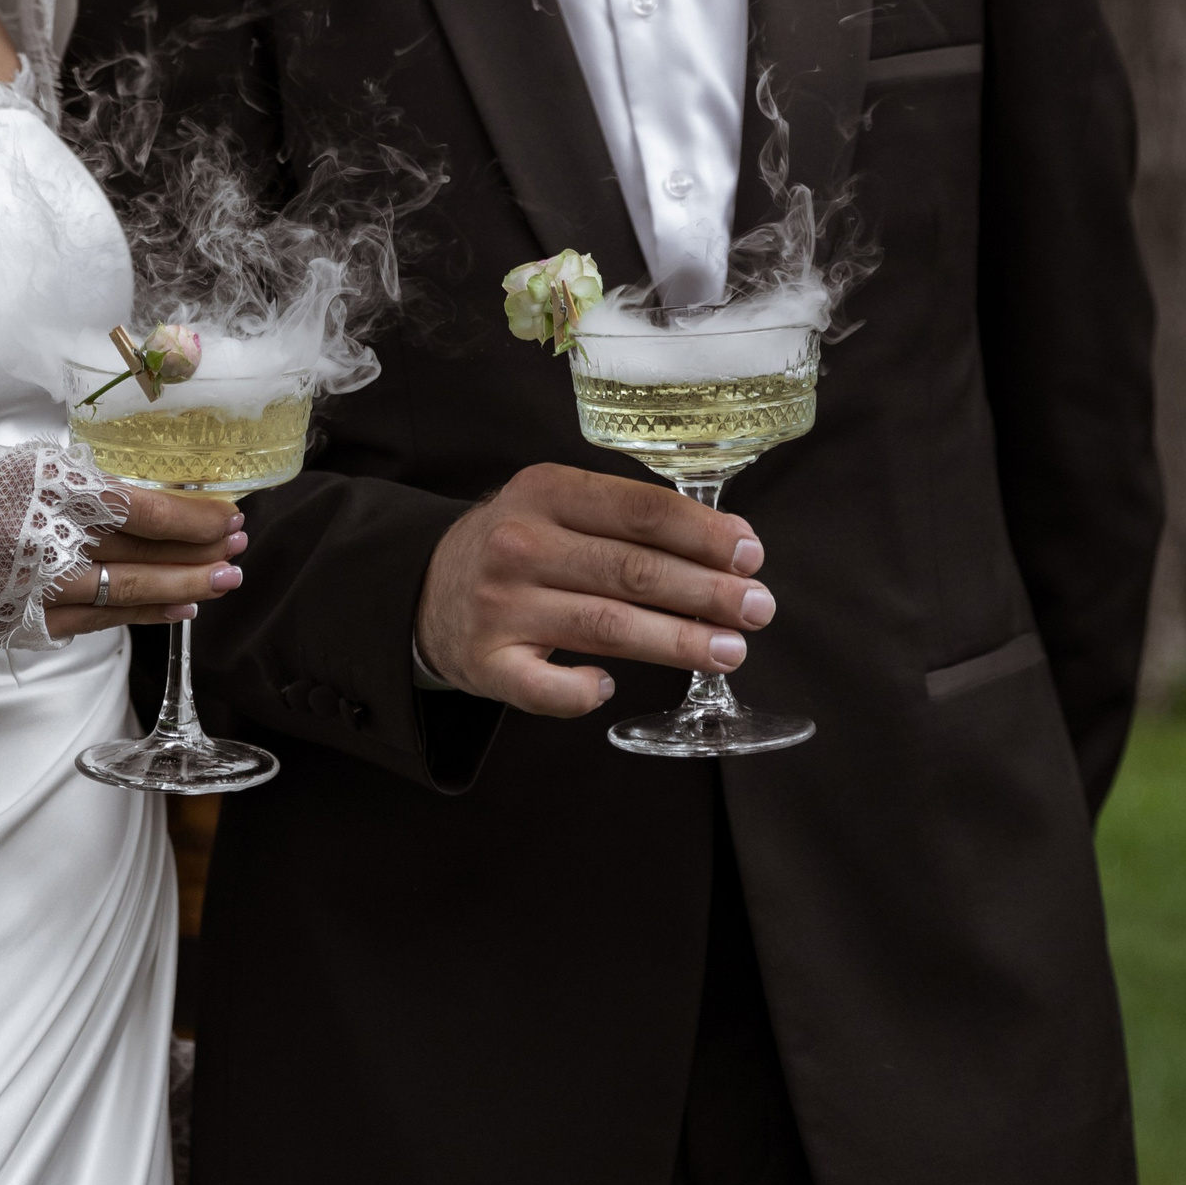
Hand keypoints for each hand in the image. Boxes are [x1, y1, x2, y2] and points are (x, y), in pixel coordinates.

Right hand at [46, 487, 245, 638]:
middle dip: (199, 552)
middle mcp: (55, 540)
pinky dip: (146, 614)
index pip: (148, 513)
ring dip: (183, 586)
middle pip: (146, 552)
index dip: (196, 519)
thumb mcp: (38, 463)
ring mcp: (43, 585)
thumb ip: (93, 480)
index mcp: (59, 491)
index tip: (227, 518)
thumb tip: (159, 496)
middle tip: (235, 548)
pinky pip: (101, 620)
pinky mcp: (31, 618)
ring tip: (223, 581)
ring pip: (130, 590)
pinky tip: (181, 609)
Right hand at [414, 464, 772, 716]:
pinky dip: (584, 692)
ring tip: (730, 650)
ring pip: (607, 626)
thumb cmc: (520, 547)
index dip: (704, 534)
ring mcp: (501, 606)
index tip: (750, 554)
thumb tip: (728, 547)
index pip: (641, 511)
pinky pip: (547, 689)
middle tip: (758, 608)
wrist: (427, 587)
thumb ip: (630, 519)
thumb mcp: (561, 506)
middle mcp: (520, 545)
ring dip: (679, 641)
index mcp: (545, 491)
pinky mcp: (487, 663)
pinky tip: (612, 687)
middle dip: (707, 591)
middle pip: (633, 570)